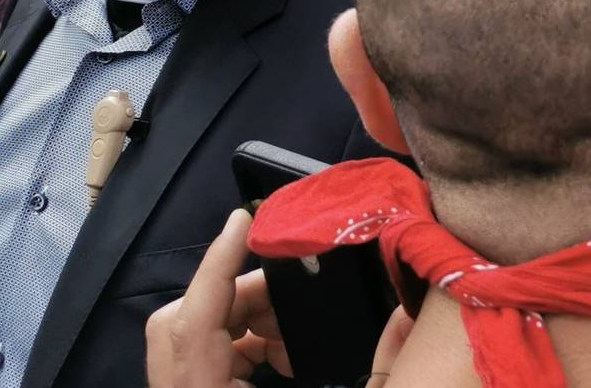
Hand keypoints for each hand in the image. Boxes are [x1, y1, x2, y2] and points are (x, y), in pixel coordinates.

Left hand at [146, 209, 413, 387]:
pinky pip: (206, 363)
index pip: (196, 321)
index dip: (216, 265)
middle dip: (238, 299)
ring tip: (295, 340)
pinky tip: (285, 363)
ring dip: (244, 325)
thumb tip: (407, 314)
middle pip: (183, 324)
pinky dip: (242, 349)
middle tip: (292, 300)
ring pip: (192, 343)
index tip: (243, 220)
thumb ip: (379, 370)